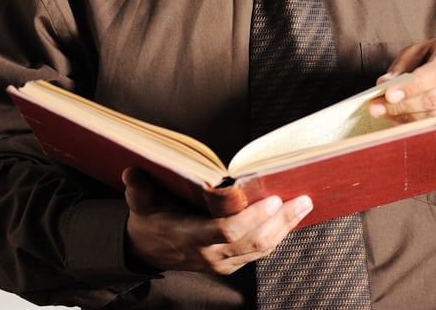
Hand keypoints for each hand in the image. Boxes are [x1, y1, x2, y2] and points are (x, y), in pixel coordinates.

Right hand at [122, 168, 312, 274]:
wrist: (147, 252)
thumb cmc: (149, 221)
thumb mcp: (139, 204)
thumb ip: (138, 189)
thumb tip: (132, 171)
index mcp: (190, 237)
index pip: (226, 232)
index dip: (251, 218)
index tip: (272, 200)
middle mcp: (210, 254)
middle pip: (252, 242)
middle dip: (280, 222)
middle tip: (301, 199)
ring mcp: (222, 262)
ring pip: (260, 249)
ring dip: (284, 228)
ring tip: (303, 204)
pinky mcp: (230, 263)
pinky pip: (258, 251)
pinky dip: (276, 234)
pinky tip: (289, 217)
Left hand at [369, 36, 435, 138]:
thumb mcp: (420, 50)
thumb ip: (402, 65)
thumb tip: (384, 84)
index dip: (412, 86)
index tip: (388, 95)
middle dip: (403, 106)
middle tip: (377, 108)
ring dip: (409, 119)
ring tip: (387, 116)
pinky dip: (424, 130)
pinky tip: (405, 124)